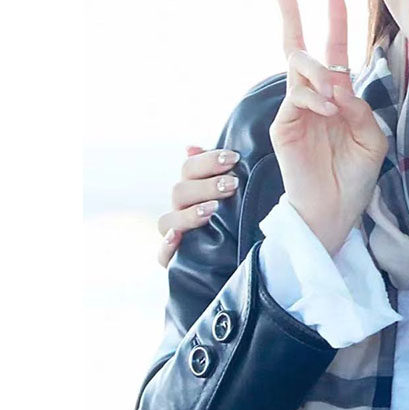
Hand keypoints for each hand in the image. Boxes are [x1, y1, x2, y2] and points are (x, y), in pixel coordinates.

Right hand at [156, 145, 240, 266]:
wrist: (244, 259)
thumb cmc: (243, 219)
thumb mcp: (237, 193)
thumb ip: (220, 169)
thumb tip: (190, 147)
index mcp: (195, 189)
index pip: (189, 168)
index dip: (208, 161)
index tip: (234, 158)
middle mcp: (182, 210)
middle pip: (180, 191)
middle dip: (207, 186)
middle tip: (232, 185)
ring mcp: (177, 236)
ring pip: (168, 221)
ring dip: (189, 213)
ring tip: (213, 210)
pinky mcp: (177, 262)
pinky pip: (162, 256)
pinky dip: (167, 247)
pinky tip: (178, 238)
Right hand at [270, 0, 387, 253]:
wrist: (335, 210)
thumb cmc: (355, 176)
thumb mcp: (372, 138)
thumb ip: (361, 108)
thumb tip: (341, 83)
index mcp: (337, 98)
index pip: (334, 53)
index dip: (335, 23)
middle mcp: (314, 98)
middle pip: (298, 47)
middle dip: (291, 12)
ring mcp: (296, 109)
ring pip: (298, 68)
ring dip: (319, 71)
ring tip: (336, 96)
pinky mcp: (284, 125)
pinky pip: (297, 96)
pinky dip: (316, 98)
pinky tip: (330, 110)